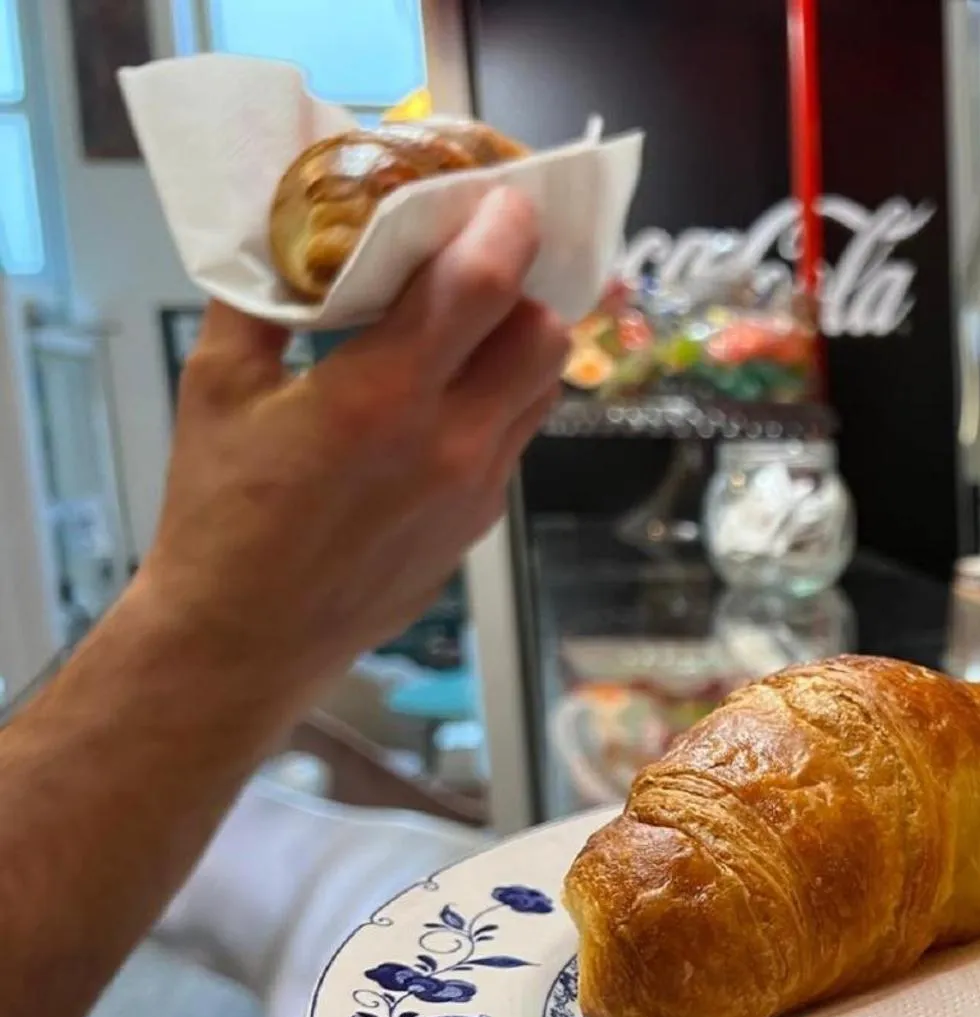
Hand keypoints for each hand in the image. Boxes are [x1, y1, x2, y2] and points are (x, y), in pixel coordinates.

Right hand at [143, 188, 568, 696]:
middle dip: (525, 286)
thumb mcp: (218, 386)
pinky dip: (501, 398)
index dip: (506, 228)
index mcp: (384, 397)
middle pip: (545, 336)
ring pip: (544, 390)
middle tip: (486, 259)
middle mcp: (451, 443)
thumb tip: (292, 234)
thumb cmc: (219, 514)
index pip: (485, 287)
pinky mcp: (478, 524)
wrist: (243, 639)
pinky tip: (451, 390)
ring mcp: (475, 490)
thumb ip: (263, 301)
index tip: (504, 196)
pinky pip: (515, 439)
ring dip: (521, 343)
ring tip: (473, 320)